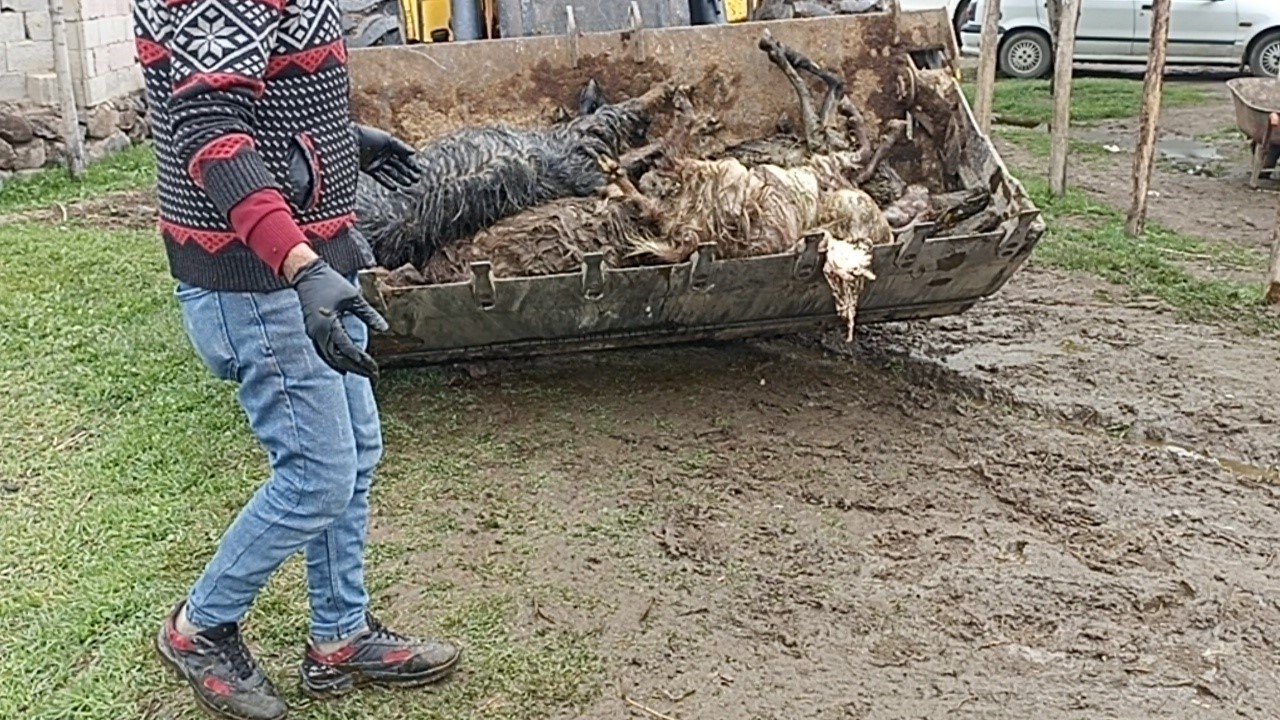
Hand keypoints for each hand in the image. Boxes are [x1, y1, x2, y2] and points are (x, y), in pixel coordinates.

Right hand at [291, 258, 388, 378]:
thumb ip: (369, 314)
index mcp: (330, 324)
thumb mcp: (354, 298)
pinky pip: (322, 351)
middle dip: (356, 368)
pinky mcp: (312, 330)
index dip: (363, 360)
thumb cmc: (331, 283)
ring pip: (329, 357)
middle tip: (372, 375)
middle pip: (338, 358)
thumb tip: (385, 328)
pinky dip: (333, 360)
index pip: (348, 349)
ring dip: (345, 366)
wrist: (307, 274)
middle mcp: (319, 332)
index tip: (375, 368)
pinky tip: (343, 365)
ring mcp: (313, 333)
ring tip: (361, 372)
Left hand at [356, 124, 420, 190]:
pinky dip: (387, 183)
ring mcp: (377, 162)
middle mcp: (384, 155)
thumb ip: (401, 147)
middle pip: (399, 166)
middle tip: (416, 180)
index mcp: (389, 146)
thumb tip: (414, 153)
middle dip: (408, 172)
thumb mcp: (388, 140)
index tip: (418, 170)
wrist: (351, 141)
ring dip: (400, 179)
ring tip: (408, 184)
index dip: (411, 163)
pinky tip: (395, 188)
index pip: (403, 156)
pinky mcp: (370, 169)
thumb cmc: (370, 137)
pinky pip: (380, 178)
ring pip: (391, 172)